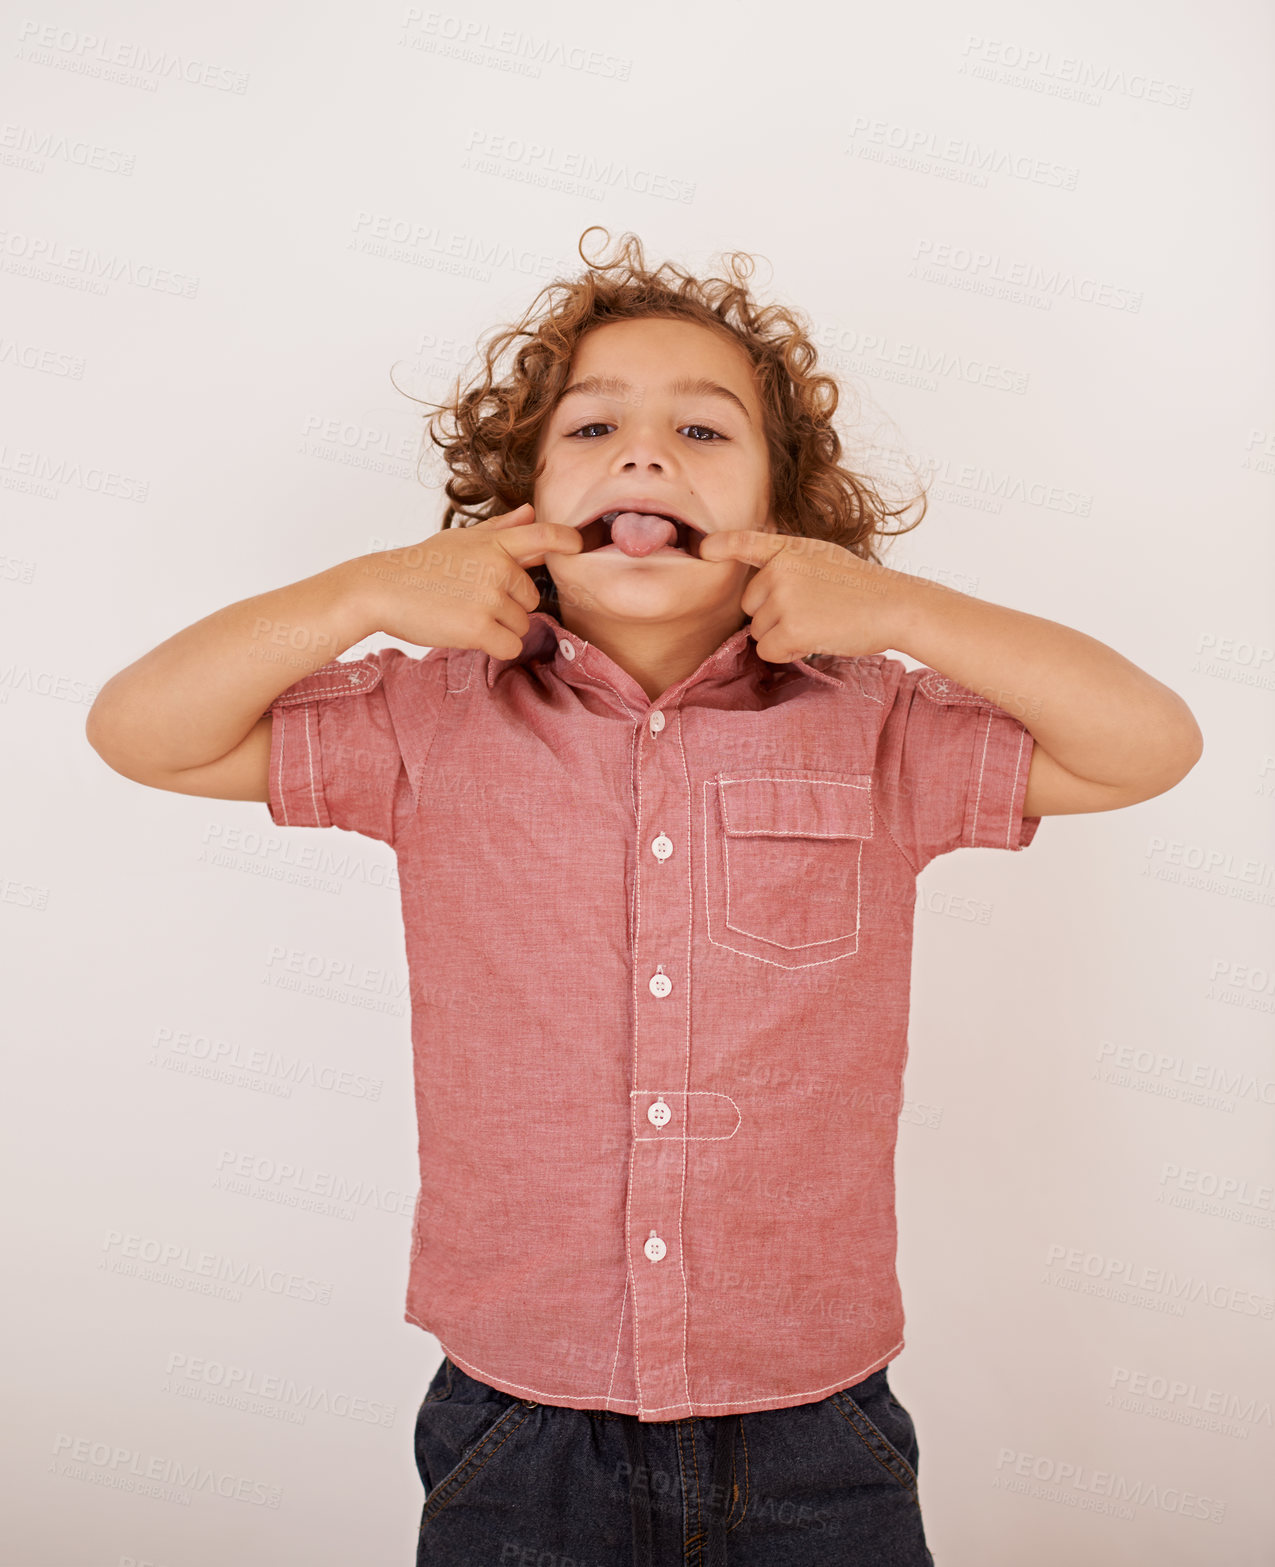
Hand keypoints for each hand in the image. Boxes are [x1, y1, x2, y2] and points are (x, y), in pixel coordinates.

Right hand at [355, 503, 581, 660]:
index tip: (579, 545)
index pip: (541, 535)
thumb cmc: (420, 566)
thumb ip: (501, 530)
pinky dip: (495, 647)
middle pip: (531, 599)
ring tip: (463, 614)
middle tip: (471, 600)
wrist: (380, 589)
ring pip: (521, 625)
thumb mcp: (461, 540)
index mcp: (494, 543)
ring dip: (499, 628)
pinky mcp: (479, 627)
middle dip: (509, 606)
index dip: (565, 539)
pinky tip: (469, 634)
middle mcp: (497, 567)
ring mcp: (488, 597)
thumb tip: (529, 511)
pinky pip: (511, 646)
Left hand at [696, 529, 915, 662]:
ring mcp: (783, 598)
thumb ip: (789, 564)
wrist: (894, 605)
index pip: (745, 543)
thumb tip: (760, 589)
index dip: (721, 546)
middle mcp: (779, 570)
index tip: (704, 550)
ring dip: (781, 635)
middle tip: (811, 611)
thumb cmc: (862, 587)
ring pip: (758, 631)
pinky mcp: (790, 628)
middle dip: (771, 615)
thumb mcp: (822, 558)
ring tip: (818, 623)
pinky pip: (767, 651)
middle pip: (749, 605)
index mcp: (788, 549)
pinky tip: (813, 640)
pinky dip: (786, 653)